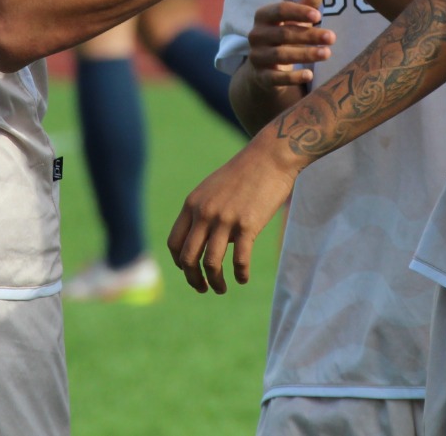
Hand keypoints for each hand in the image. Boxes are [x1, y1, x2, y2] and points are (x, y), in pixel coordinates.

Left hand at [168, 134, 299, 292]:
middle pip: (188, 258)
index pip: (175, 242)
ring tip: (221, 289)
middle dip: (193, 279)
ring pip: (211, 264)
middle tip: (203, 288)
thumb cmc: (244, 173)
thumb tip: (202, 239)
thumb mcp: (213, 188)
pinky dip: (240, 274)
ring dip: (215, 282)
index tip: (189, 270)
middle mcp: (204, 213)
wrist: (270, 157)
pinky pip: (239, 260)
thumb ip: (203, 210)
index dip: (180, 262)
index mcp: (192, 204)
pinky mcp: (248, 225)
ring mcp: (225, 219)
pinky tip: (243, 278)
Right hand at [245, 0, 332, 90]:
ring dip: (305, 54)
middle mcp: (256, 35)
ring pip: (281, 55)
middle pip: (284, 33)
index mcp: (263, 16)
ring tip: (327, 53)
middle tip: (332, 37)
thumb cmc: (282, 36)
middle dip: (309, 35)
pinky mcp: (261, 77)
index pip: (280, 10)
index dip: (299, 12)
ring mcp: (256, 56)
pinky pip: (276, 77)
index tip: (318, 15)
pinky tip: (309, 75)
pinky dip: (292, 77)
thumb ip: (305, 5)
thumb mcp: (293, 20)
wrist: (263, 67)